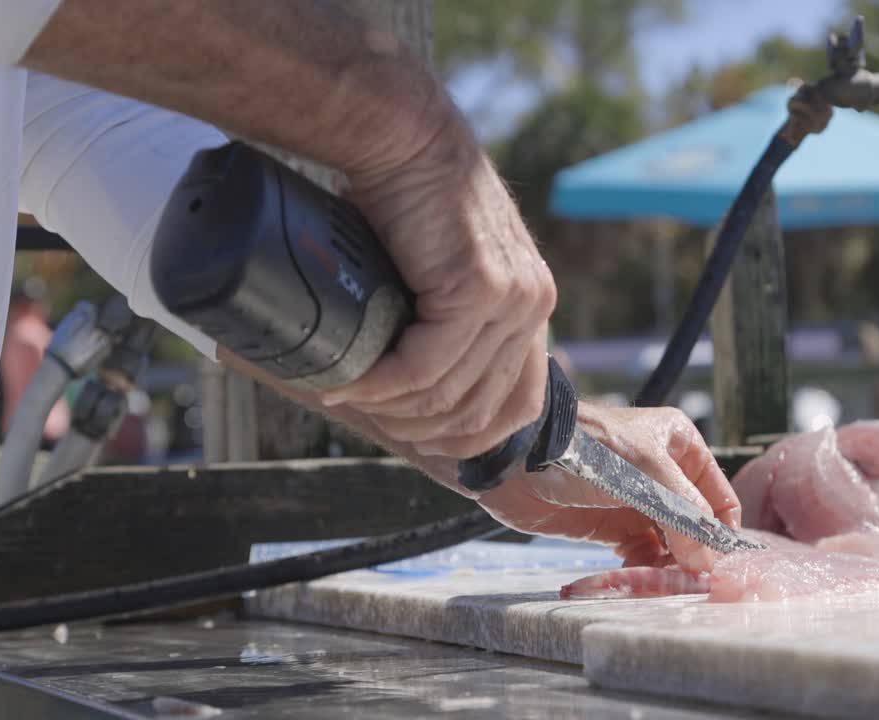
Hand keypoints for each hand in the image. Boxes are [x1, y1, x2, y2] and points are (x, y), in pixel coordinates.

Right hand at [318, 103, 555, 460]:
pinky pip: (427, 366)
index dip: (469, 438)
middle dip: (421, 430)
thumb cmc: (408, 197)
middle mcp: (532, 305)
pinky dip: (383, 385)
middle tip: (368, 419)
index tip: (419, 443)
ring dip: (393, 409)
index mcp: (530, 304)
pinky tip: (349, 384)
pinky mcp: (479, 290)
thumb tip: (407, 380)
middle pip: (482, 409)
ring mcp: (512, 300)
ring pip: (450, 393)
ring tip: (346, 399)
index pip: (519, 404)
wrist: (404, 136)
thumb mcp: (439, 270)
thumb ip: (443, 319)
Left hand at [475, 403, 742, 574]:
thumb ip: (683, 516)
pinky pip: (639, 552)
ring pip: (667, 541)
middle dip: (692, 551)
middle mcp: (662, 472)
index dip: (720, 531)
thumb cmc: (588, 451)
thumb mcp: (647, 475)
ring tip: (661, 579)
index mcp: (679, 445)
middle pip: (692, 523)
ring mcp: (635, 500)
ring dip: (667, 563)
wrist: (519, 459)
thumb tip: (707, 560)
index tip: (718, 565)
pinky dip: (642, 566)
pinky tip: (635, 572)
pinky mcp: (609, 524)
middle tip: (688, 579)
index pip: (717, 496)